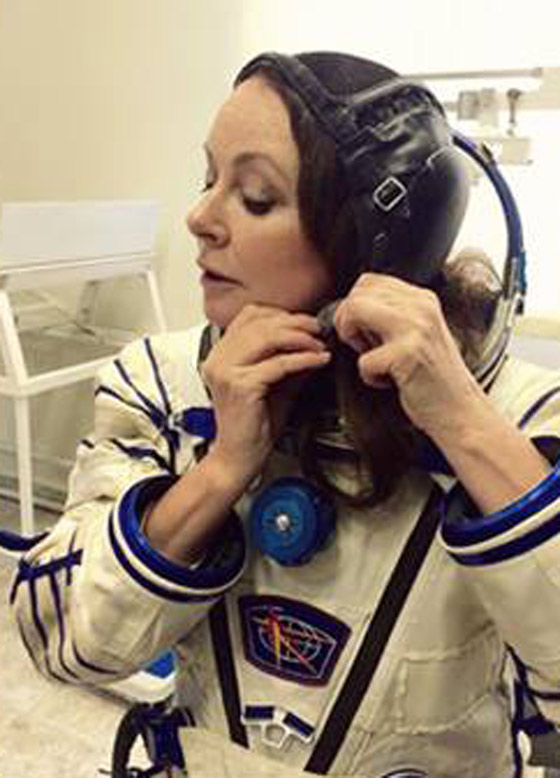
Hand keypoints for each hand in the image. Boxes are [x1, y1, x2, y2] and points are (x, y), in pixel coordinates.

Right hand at [200, 304, 330, 484]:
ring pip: (268, 337)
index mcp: (220, 355)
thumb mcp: (275, 384)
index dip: (280, 314)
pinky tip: (318, 361)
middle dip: (295, 322)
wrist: (238, 458)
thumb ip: (288, 360)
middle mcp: (218, 359)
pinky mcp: (240, 386)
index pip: (248, 315)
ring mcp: (226, 371)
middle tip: (318, 329)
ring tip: (319, 344)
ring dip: (300, 337)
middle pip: (260, 322)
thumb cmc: (253, 427)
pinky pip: (278, 364)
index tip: (304, 322)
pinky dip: (303, 359)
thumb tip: (314, 340)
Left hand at [333, 273, 485, 440]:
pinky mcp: (408, 354)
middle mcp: (421, 307)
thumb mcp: (417, 334)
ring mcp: (416, 328)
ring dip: (353, 340)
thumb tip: (351, 308)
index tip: (365, 332)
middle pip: (357, 294)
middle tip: (365, 348)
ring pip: (354, 311)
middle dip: (348, 323)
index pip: (368, 281)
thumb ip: (391, 315)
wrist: (461, 412)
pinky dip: (369, 377)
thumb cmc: (435, 380)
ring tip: (375, 360)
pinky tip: (390, 381)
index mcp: (422, 299)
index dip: (355, 307)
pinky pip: (363, 359)